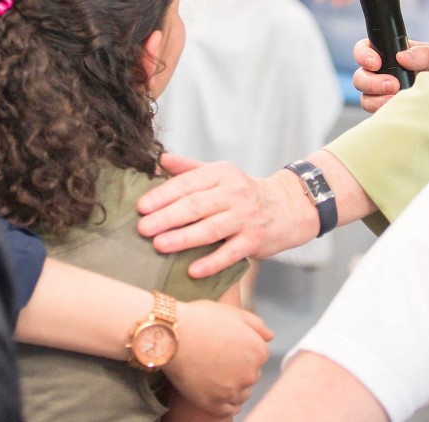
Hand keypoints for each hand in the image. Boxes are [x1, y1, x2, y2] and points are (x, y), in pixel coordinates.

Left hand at [136, 154, 309, 276]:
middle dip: (167, 217)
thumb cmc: (243, 192)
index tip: (141, 207)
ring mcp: (246, 218)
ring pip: (210, 229)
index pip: (187, 183)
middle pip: (196, 206)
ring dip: (183, 238)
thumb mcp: (219, 174)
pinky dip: (211, 262)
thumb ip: (189, 169)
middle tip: (143, 228)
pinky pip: (230, 253)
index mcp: (222, 174)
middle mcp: (235, 193)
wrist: (287, 207)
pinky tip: (192, 270)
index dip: (163, 195)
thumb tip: (159, 159)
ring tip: (159, 245)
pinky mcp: (255, 241)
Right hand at [167, 300, 272, 417]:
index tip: (225, 345)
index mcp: (258, 351)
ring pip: (241, 393)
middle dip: (238, 368)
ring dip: (232, 386)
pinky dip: (223, 402)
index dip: (242, 349)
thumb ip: (256, 324)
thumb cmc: (200, 319)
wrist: (171, 335)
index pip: (259, 356)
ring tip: (212, 372)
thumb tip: (270, 336)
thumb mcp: (231, 312)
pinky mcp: (215, 404)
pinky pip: (228, 409)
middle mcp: (251, 373)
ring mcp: (233, 391)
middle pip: (250, 374)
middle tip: (216, 357)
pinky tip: (213, 390)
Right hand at [352, 37, 428, 113]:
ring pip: (365, 96)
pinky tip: (399, 109)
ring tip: (396, 99)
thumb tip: (402, 57)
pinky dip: (383, 111)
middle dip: (371, 82)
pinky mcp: (388, 110)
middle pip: (360, 76)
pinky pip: (376, 113)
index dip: (363, 55)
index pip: (365, 49)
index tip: (376, 64)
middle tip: (393, 85)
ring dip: (376, 99)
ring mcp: (384, 93)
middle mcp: (384, 73)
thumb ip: (424, 53)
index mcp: (391, 53)